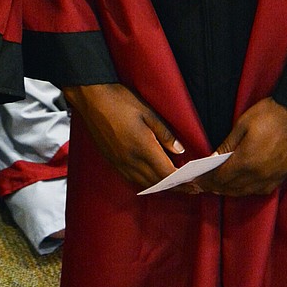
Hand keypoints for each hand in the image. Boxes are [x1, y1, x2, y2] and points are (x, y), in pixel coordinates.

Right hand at [64, 82, 184, 189]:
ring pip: (144, 184)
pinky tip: (152, 180)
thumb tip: (180, 151)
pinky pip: (131, 180)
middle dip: (176, 187)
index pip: (167, 174)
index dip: (183, 181)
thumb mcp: (147, 112)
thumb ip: (165, 133)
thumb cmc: (120, 100)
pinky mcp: (111, 161)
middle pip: (157, 183)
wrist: (91, 98)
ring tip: (175, 186)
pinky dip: (146, 183)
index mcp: (142, 147)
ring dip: (161, 187)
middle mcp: (130, 160)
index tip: (195, 184)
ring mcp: (119, 163)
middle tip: (190, 188)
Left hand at [193, 97, 286, 196]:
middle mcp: (259, 176)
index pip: (221, 179)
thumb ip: (227, 145)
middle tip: (201, 185)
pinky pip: (261, 191)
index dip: (206, 181)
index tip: (194, 182)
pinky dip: (247, 190)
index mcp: (247, 162)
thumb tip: (213, 159)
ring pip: (246, 192)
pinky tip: (241, 185)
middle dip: (215, 187)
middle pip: (232, 188)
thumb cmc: (269, 114)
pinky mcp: (283, 176)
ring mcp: (273, 178)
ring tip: (217, 186)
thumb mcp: (243, 124)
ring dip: (230, 190)